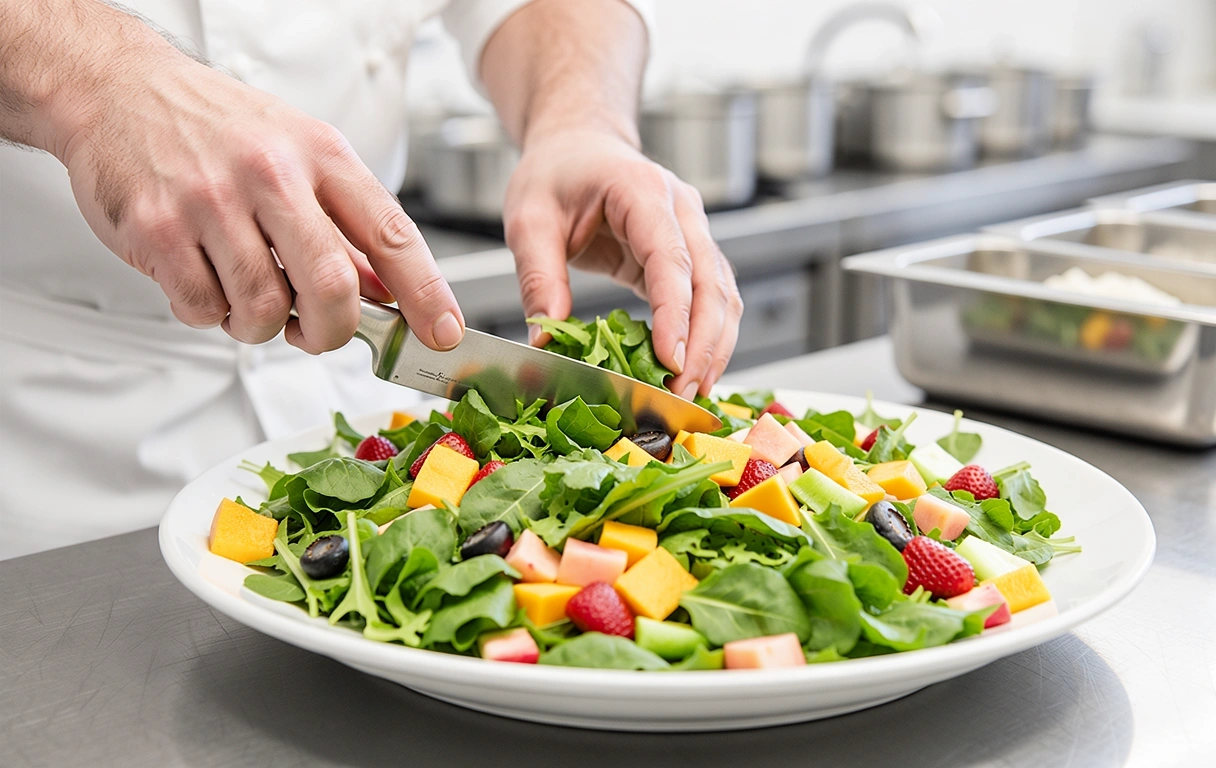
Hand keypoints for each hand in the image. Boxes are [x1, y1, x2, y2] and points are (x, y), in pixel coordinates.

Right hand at [53, 38, 462, 352]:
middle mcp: (271, 174)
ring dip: (260, 323)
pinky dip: (209, 312)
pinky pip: (203, 308)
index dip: (426, 293)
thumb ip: (344, 224)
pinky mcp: (158, 229)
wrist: (117, 87)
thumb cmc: (217, 126)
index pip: (392, 233)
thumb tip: (386, 292)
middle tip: (317, 330)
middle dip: (331, 329)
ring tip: (246, 290)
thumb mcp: (300, 152)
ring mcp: (212, 201)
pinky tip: (204, 276)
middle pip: (331, 286)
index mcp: (320, 154)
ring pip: (263, 309)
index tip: (442, 333)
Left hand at [502, 130, 742, 398]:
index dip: (675, 313)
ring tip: (693, 393)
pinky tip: (695, 371)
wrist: (579, 145)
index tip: (671, 360)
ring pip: (723, 295)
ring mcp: (694, 231)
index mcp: (642, 191)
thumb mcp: (529, 219)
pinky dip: (709, 338)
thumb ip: (538, 276)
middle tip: (682, 394)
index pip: (671, 258)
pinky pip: (713, 299)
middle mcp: (682, 210)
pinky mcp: (691, 256)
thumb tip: (546, 337)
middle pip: (710, 283)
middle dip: (702, 344)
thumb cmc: (555, 174)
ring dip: (714, 347)